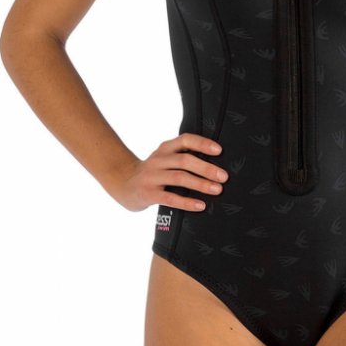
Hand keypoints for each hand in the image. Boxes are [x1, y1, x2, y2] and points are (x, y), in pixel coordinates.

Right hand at [107, 132, 227, 212]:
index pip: (185, 140)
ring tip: (217, 189)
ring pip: (179, 177)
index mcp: (164, 149)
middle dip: (206, 168)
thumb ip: (182, 157)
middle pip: (184, 160)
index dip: (202, 144)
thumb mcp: (164, 159)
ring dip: (201, 184)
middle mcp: (158, 160)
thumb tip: (216, 163)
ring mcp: (151, 177)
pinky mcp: (147, 194)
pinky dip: (187, 202)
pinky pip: (170, 198)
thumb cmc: (152, 172)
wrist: (122, 183)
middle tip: (224, 176)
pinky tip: (201, 205)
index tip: (219, 150)